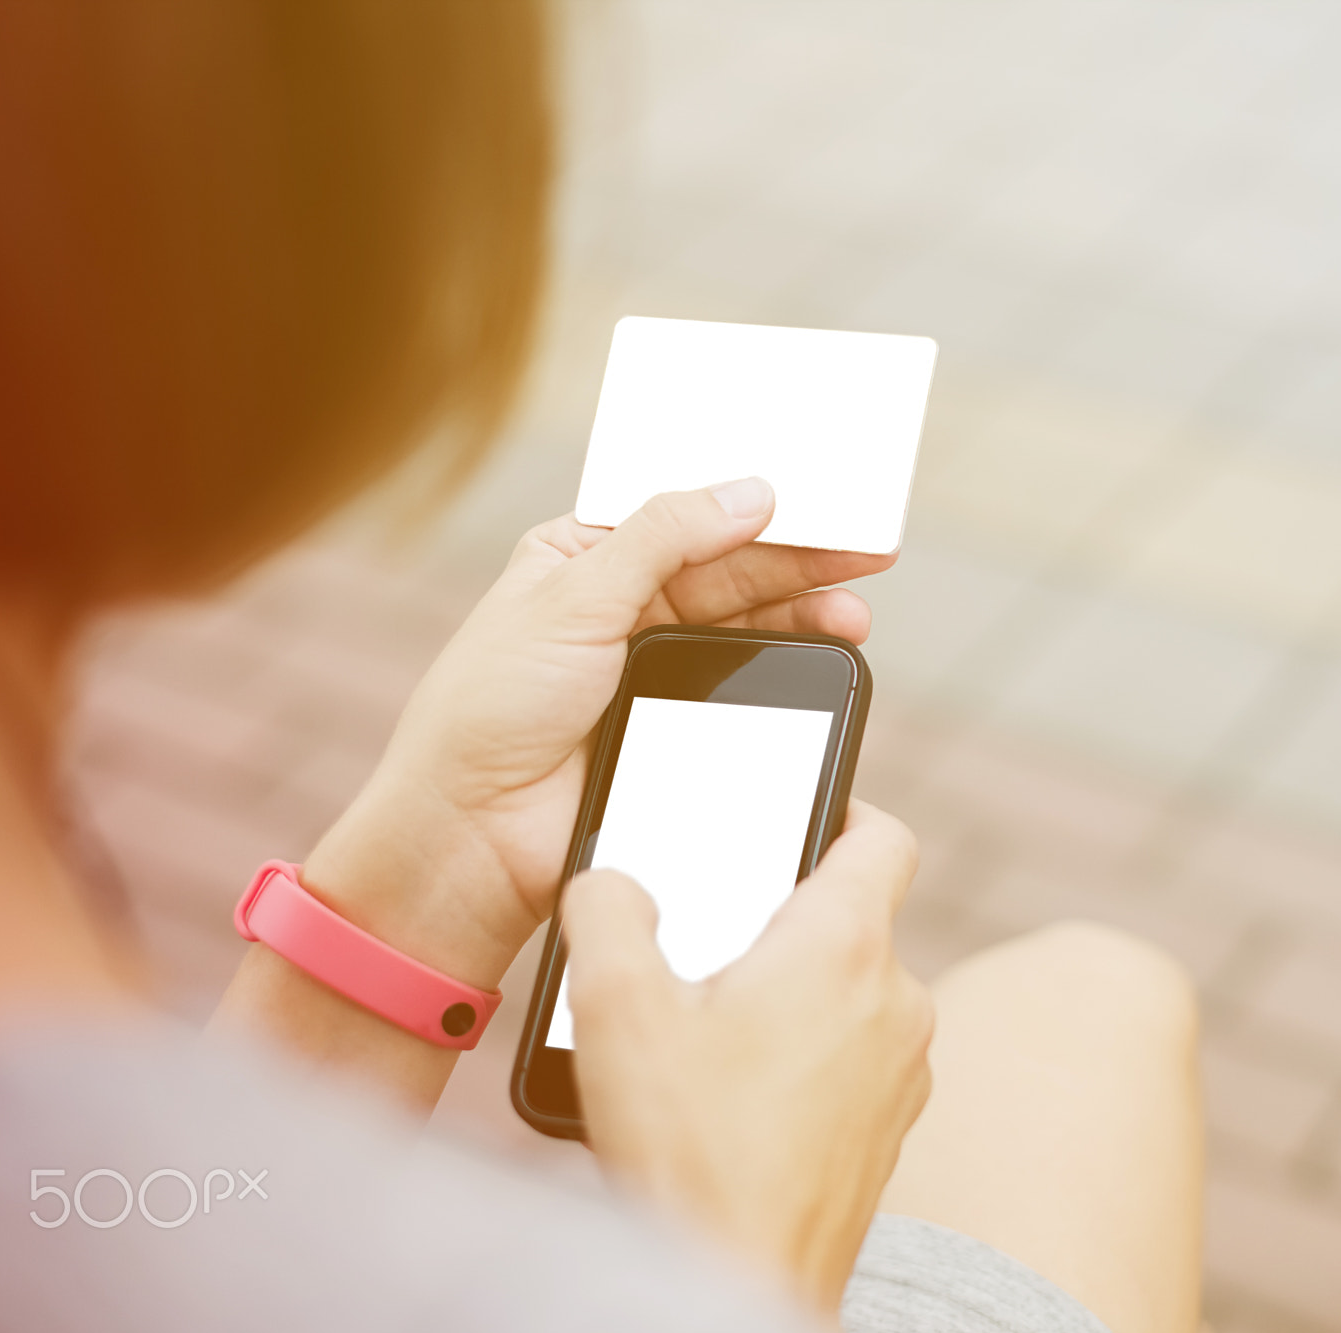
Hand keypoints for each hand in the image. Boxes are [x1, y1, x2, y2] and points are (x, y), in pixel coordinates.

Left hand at [300, 478, 894, 987]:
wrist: (472, 833)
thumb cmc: (489, 708)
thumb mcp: (574, 595)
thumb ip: (665, 537)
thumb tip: (751, 492)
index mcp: (580, 557)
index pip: (681, 514)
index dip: (750, 503)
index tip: (820, 498)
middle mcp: (618, 607)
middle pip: (728, 571)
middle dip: (799, 564)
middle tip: (868, 558)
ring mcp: (651, 670)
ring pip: (745, 631)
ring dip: (802, 619)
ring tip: (853, 618)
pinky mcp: (675, 729)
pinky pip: (743, 693)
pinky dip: (785, 674)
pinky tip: (821, 660)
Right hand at [562, 801, 933, 1312]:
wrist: (742, 1289)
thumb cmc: (690, 1151)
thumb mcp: (617, 1008)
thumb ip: (608, 911)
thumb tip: (611, 879)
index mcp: (846, 945)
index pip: (882, 835)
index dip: (841, 805)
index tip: (792, 813)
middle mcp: (897, 1000)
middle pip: (854, 918)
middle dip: (783, 919)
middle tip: (709, 939)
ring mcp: (904, 1072)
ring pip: (852, 994)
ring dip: (793, 995)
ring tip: (709, 1028)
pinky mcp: (890, 1132)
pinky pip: (853, 1060)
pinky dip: (806, 1057)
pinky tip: (736, 1093)